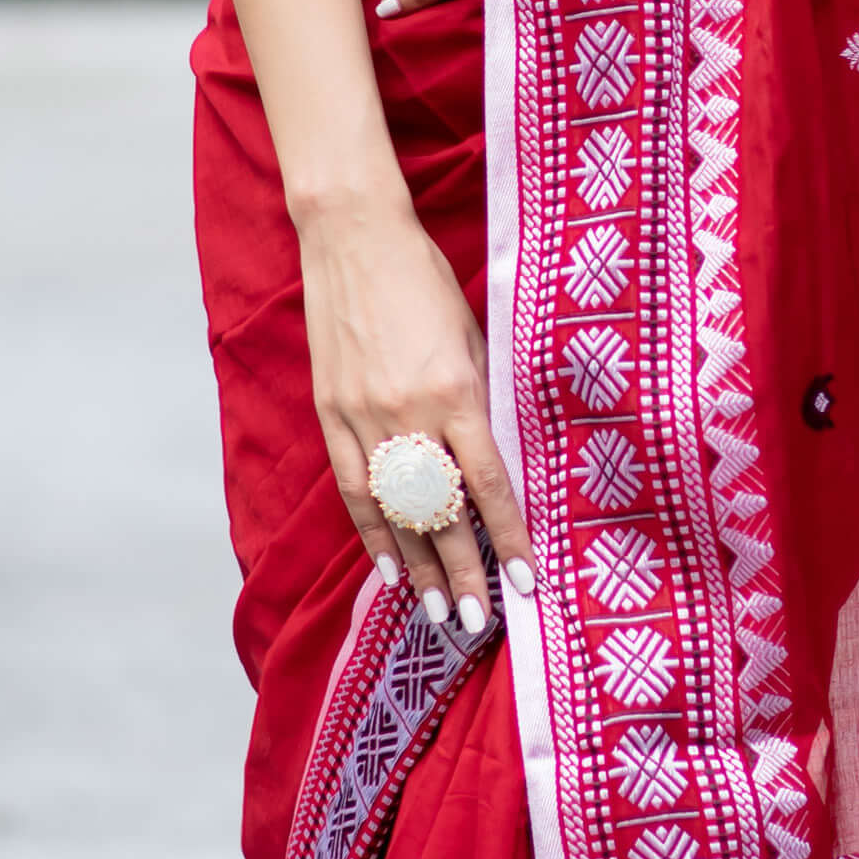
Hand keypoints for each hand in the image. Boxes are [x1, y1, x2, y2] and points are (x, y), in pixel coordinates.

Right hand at [300, 188, 533, 625]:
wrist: (353, 238)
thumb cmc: (425, 280)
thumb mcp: (475, 334)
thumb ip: (485, 399)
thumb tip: (502, 458)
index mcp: (454, 391)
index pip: (488, 483)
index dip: (509, 537)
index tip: (527, 579)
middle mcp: (408, 413)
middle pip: (440, 512)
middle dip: (464, 571)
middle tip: (481, 621)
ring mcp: (363, 417)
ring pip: (395, 511)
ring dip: (418, 567)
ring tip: (440, 612)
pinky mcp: (331, 413)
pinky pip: (353, 487)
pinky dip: (372, 531)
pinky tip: (390, 568)